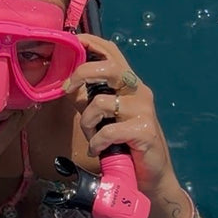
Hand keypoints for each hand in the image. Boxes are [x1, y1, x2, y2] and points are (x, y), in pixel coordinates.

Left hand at [61, 35, 179, 201]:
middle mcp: (139, 92)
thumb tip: (65, 85)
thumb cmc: (125, 144)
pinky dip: (97, 142)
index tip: (72, 41)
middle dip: (83, 72)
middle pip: (110, 67)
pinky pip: (108, 130)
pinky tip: (100, 150)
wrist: (152, 177)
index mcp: (129, 84)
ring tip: (93, 137)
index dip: (92, 42)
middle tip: (67, 87)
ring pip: (101, 102)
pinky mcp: (144, 130)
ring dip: (88, 122)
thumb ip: (89, 100)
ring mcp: (143, 110)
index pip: (113, 52)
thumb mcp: (104, 118)